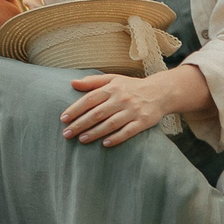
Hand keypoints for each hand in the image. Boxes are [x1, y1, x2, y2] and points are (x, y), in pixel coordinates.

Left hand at [60, 70, 178, 146]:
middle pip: (97, 113)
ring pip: (110, 124)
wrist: (160, 92)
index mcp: (112, 88)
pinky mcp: (142, 122)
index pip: (89, 99)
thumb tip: (72, 83)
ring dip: (95, 133)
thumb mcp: (113, 79)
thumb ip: (93, 82)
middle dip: (80, 124)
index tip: (63, 119)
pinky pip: (127, 132)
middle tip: (67, 134)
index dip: (75, 109)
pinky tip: (104, 144)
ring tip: (81, 140)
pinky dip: (116, 138)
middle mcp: (121, 99)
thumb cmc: (132, 87)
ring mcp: (132, 111)